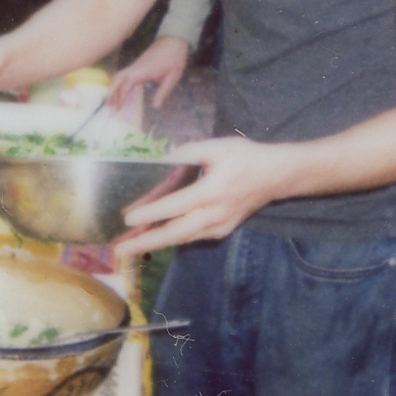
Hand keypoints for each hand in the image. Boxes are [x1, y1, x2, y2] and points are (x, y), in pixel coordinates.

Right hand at [106, 34, 190, 110]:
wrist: (173, 40)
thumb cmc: (174, 58)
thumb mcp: (172, 77)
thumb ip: (163, 92)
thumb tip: (156, 107)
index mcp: (143, 71)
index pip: (126, 83)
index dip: (121, 95)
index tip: (119, 107)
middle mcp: (135, 68)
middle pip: (117, 78)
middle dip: (111, 92)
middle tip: (108, 105)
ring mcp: (135, 65)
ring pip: (118, 75)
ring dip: (113, 87)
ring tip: (111, 101)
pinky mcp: (136, 65)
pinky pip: (123, 74)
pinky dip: (118, 83)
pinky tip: (120, 91)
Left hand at [112, 137, 293, 255]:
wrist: (275, 176)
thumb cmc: (246, 158)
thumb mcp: (219, 146)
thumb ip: (189, 152)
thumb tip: (164, 158)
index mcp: (212, 192)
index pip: (175, 206)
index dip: (150, 213)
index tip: (127, 218)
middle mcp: (214, 214)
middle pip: (174, 233)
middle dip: (144, 242)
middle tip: (119, 249)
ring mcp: (219, 226)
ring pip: (182, 238)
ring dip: (155, 243)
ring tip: (129, 246)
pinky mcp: (223, 230)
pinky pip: (193, 236)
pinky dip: (173, 238)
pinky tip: (156, 236)